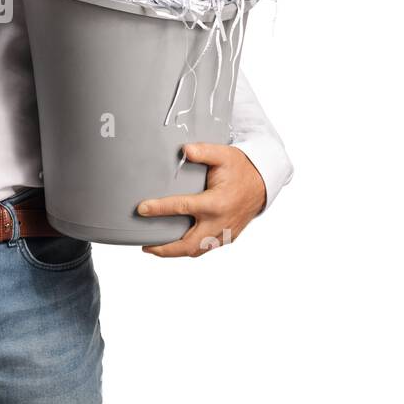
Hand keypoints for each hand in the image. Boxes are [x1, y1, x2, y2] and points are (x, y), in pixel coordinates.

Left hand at [135, 143, 266, 257]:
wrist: (262, 183)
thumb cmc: (241, 169)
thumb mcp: (224, 154)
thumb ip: (204, 151)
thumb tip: (184, 150)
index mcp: (216, 202)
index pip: (182, 207)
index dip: (159, 209)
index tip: (141, 209)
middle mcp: (220, 222)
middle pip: (188, 244)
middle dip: (165, 249)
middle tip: (145, 247)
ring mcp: (225, 233)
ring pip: (197, 250)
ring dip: (175, 253)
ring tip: (155, 249)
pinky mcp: (227, 237)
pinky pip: (206, 249)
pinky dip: (189, 250)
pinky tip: (176, 245)